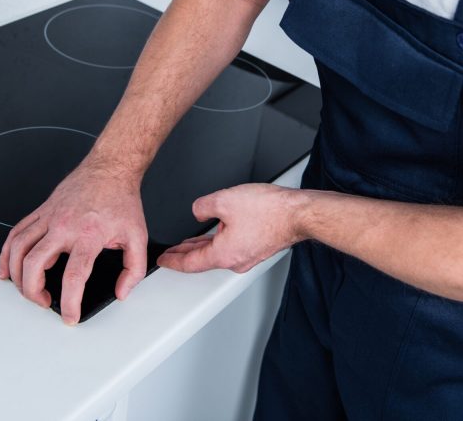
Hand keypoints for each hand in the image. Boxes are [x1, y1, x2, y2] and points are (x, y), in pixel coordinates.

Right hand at [0, 160, 147, 324]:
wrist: (110, 169)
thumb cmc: (121, 200)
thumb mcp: (138, 236)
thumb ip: (134, 269)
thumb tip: (122, 292)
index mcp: (89, 235)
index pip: (73, 276)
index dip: (69, 302)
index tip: (70, 316)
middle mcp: (64, 226)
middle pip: (35, 264)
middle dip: (33, 292)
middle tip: (44, 302)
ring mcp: (49, 217)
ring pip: (19, 249)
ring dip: (16, 275)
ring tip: (27, 290)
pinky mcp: (41, 211)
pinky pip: (16, 233)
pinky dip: (7, 253)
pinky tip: (7, 268)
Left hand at [156, 184, 306, 273]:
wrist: (298, 213)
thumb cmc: (270, 210)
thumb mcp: (224, 199)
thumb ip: (203, 206)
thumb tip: (199, 211)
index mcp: (224, 254)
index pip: (190, 263)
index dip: (173, 261)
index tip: (163, 261)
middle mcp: (236, 260)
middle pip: (203, 260)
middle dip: (185, 255)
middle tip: (171, 254)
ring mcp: (249, 256)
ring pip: (218, 253)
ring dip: (203, 247)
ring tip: (190, 243)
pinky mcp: (258, 248)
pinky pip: (231, 247)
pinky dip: (219, 242)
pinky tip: (218, 231)